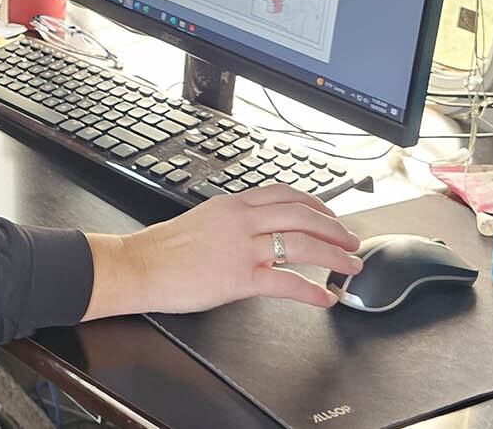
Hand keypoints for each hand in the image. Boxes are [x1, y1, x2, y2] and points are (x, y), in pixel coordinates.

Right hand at [81, 185, 361, 318]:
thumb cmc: (163, 250)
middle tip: (353, 241)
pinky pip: (285, 281)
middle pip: (301, 215)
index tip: (331, 215)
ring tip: (350, 267)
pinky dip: (311, 290)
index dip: (315, 204)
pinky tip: (324, 298)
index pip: (284, 195)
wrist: (139, 266)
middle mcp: (241, 221)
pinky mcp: (239, 277)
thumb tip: (255, 233)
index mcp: (232, 205)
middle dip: (334, 229)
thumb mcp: (202, 221)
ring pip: (301, 244)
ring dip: (333, 256)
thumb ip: (231, 223)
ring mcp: (241, 248)